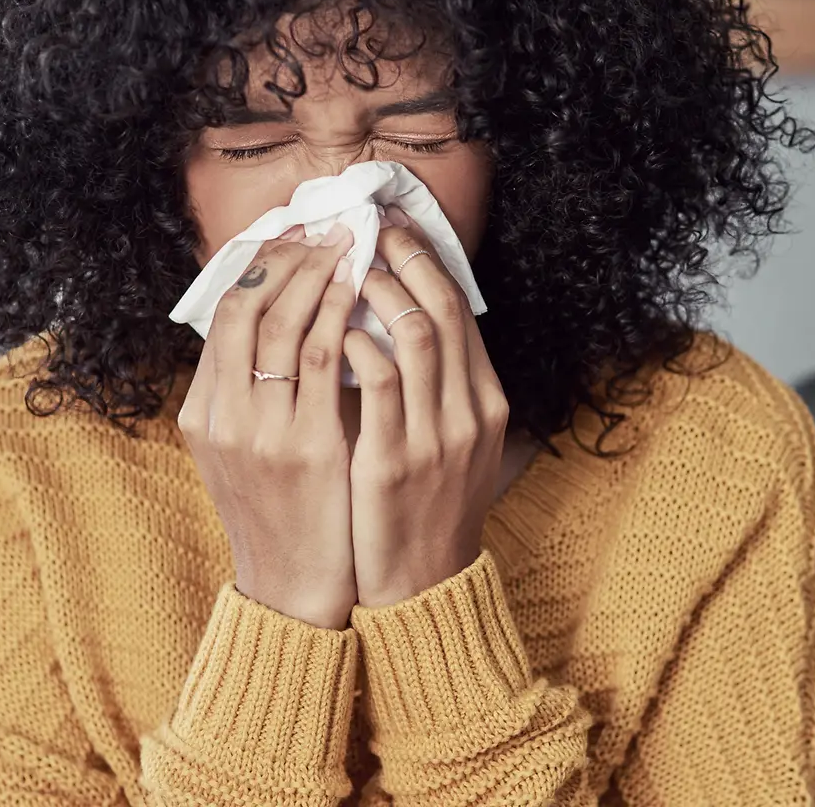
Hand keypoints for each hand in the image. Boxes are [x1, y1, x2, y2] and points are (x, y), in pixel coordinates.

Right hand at [177, 223, 360, 628]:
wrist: (291, 590)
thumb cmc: (277, 515)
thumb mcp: (240, 454)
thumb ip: (246, 396)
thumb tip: (273, 329)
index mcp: (204, 415)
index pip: (223, 317)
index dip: (258, 267)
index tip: (291, 234)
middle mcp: (223, 418)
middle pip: (246, 308)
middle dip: (287, 257)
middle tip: (323, 226)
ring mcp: (261, 432)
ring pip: (282, 324)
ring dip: (317, 274)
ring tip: (347, 243)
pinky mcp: (305, 447)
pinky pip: (320, 360)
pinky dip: (338, 315)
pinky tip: (359, 291)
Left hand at [341, 205, 510, 606]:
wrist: (421, 587)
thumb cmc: (422, 508)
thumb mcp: (450, 445)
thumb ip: (436, 388)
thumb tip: (401, 322)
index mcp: (485, 404)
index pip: (461, 310)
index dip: (426, 261)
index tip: (392, 228)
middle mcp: (469, 413)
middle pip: (444, 308)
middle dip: (403, 258)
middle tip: (365, 226)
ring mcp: (435, 438)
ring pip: (417, 334)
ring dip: (378, 291)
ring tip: (345, 267)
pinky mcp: (394, 463)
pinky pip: (378, 384)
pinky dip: (355, 345)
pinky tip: (330, 331)